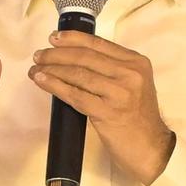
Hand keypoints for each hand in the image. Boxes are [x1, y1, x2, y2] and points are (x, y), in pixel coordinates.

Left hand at [28, 30, 174, 185]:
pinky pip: (75, 95)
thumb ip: (112, 69)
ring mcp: (120, 93)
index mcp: (136, 62)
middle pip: (85, 57)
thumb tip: (74, 55)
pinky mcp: (108, 112)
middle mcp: (130, 73)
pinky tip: (42, 82)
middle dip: (57, 54)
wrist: (150, 148)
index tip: (53, 37)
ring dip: (52, 69)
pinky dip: (55, 86)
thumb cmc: (137, 116)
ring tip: (35, 69)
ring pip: (78, 74)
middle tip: (38, 55)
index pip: (99, 44)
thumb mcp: (132, 84)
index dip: (73, 39)